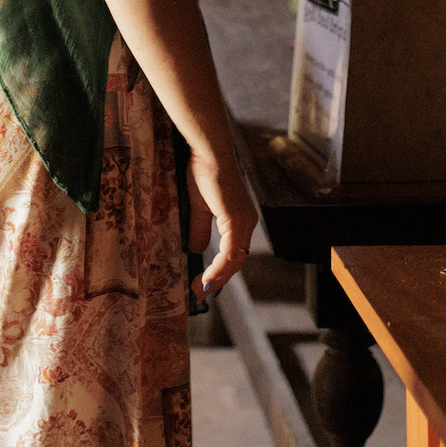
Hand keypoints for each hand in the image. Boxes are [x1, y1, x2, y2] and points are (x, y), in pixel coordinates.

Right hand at [186, 135, 257, 303]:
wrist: (208, 152)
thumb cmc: (203, 172)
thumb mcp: (199, 207)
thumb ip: (200, 230)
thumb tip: (197, 251)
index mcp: (240, 219)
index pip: (234, 253)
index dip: (220, 271)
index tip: (203, 284)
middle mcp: (247, 222)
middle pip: (236, 261)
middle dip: (218, 280)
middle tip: (200, 294)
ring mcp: (244, 222)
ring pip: (235, 260)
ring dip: (218, 278)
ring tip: (201, 290)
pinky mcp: (236, 220)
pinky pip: (230, 252)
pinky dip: (218, 268)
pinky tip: (207, 278)